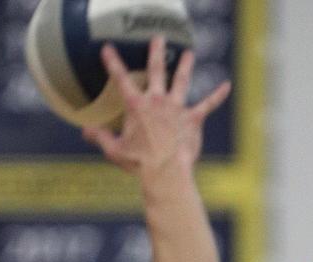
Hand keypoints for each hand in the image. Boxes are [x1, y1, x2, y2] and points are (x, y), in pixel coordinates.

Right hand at [81, 38, 230, 174]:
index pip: (121, 79)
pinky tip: (226, 86)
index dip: (112, 63)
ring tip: (189, 54)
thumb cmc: (139, 163)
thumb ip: (100, 137)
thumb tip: (85, 131)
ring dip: (185, 66)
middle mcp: (157, 101)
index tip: (107, 48)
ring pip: (181, 81)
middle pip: (156, 70)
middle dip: (155, 53)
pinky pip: (207, 105)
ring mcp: (176, 108)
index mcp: (136, 106)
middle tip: (158, 38)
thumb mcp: (114, 150)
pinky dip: (217, 96)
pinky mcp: (192, 120)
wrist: (165, 172)